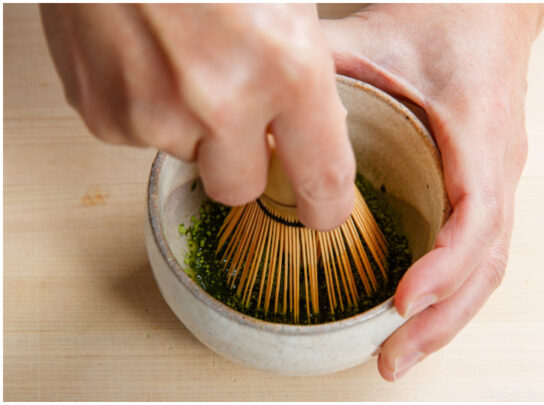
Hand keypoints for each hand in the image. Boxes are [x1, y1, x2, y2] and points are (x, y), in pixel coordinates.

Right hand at [41, 4, 354, 229]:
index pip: (322, 182)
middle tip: (243, 115)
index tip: (326, 210)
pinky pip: (135, 131)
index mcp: (288, 72)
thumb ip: (306, 71)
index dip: (327, 205)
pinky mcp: (99, 110)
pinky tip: (147, 51)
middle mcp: (221, 104)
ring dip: (191, 124)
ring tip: (186, 55)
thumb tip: (319, 125)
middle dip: (245, 160)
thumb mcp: (291, 3)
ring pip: (185, 155)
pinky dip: (145, 103)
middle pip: (240, 188)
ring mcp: (152, 111)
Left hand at [319, 4, 543, 380]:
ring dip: (450, 317)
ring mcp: (500, 177)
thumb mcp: (374, 36)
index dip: (445, 265)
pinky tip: (418, 313)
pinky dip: (452, 291)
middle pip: (489, 261)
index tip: (405, 297)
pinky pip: (480, 251)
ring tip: (402, 354)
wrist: (495, 5)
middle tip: (393, 357)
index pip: (479, 215)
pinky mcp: (488, 184)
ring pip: (489, 266)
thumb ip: (319, 72)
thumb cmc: (448, 16)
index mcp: (479, 130)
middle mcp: (500, 163)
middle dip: (444, 318)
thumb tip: (256, 113)